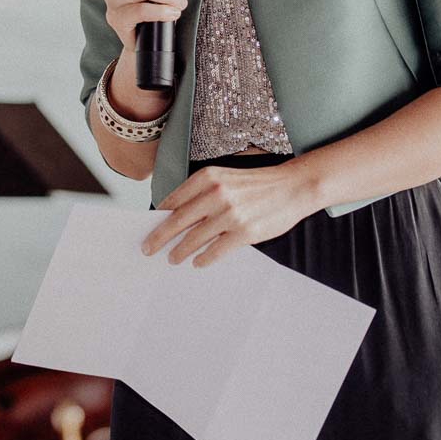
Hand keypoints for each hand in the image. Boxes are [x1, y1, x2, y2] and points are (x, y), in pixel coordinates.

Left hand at [141, 159, 322, 267]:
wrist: (293, 187)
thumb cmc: (257, 184)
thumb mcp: (226, 178)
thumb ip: (202, 193)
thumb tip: (175, 215)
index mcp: (208, 177)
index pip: (174, 200)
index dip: (158, 217)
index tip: (148, 228)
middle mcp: (216, 193)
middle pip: (177, 221)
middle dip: (159, 237)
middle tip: (147, 248)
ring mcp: (230, 213)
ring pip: (194, 238)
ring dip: (179, 251)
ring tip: (172, 258)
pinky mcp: (244, 232)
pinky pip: (215, 251)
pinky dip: (203, 259)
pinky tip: (197, 262)